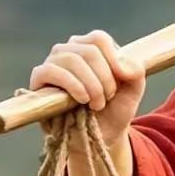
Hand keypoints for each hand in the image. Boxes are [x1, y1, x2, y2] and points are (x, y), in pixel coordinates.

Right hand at [29, 30, 146, 148]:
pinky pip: (49, 70)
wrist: (99, 137)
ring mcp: (52, 63)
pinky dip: (71, 84)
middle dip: (104, 78)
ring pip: (70, 59)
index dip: (113, 59)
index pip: (99, 39)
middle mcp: (69, 50)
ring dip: (90, 84)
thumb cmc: (114, 110)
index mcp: (91, 47)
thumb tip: (121, 63)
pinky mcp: (38, 79)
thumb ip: (135, 71)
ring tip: (97, 104)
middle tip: (108, 98)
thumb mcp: (133, 90)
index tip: (121, 80)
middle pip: (88, 50)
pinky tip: (82, 99)